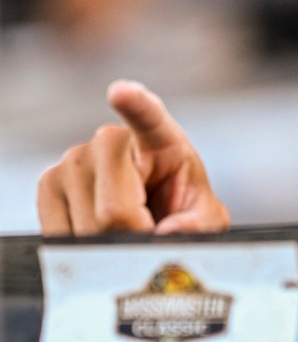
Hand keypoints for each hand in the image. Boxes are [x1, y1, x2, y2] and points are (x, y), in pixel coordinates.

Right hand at [37, 79, 229, 235]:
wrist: (152, 216)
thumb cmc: (182, 210)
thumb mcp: (206, 219)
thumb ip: (198, 225)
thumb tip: (167, 231)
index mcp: (160, 138)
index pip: (148, 117)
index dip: (136, 104)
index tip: (122, 92)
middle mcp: (109, 141)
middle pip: (114, 210)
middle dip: (135, 235)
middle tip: (149, 229)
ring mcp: (73, 160)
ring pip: (88, 228)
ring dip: (110, 245)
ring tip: (127, 227)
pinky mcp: (48, 184)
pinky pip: (62, 233)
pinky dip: (84, 249)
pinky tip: (101, 233)